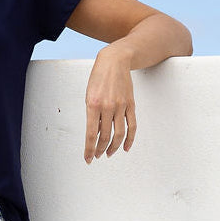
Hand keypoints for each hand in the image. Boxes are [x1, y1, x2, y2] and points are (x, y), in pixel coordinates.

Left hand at [83, 42, 136, 162]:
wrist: (115, 61)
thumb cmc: (98, 78)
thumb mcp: (89, 95)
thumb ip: (92, 115)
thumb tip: (95, 134)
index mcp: (93, 104)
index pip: (91, 134)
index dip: (89, 149)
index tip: (88, 159)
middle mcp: (107, 107)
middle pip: (105, 137)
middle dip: (100, 150)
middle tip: (97, 156)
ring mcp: (121, 106)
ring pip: (119, 134)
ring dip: (113, 147)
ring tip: (109, 154)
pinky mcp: (131, 105)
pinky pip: (132, 126)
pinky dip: (129, 139)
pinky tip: (125, 148)